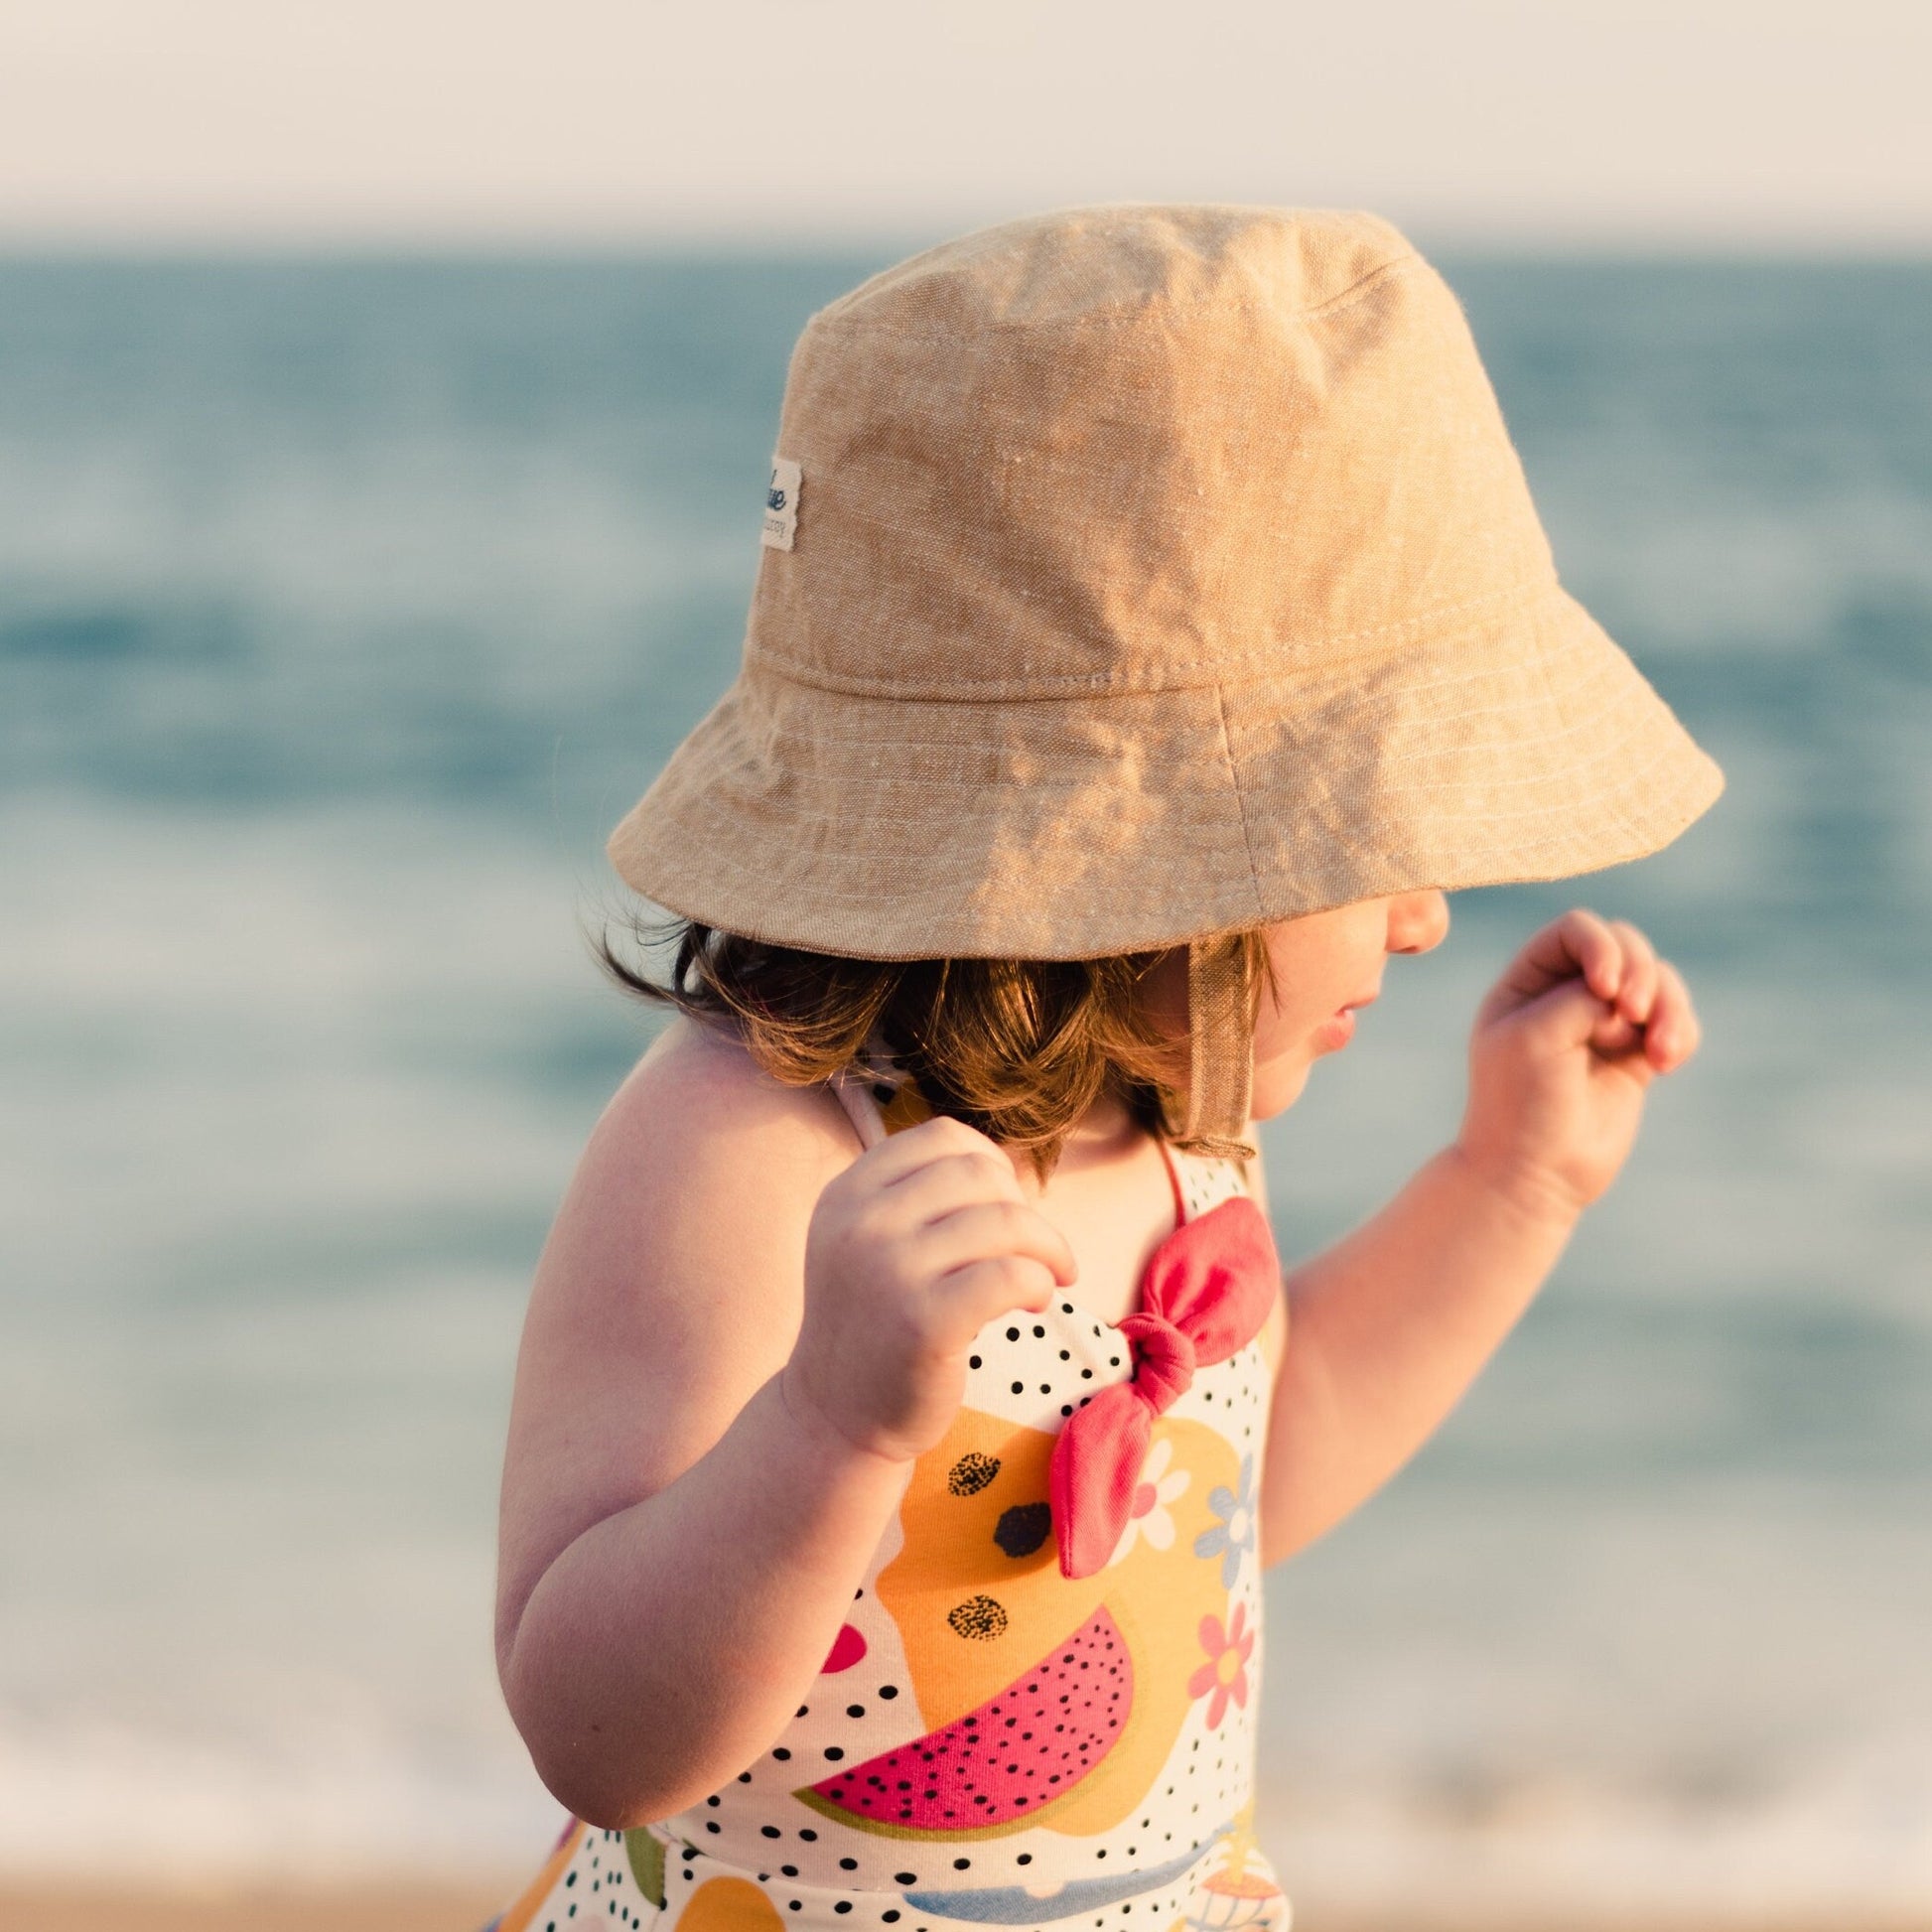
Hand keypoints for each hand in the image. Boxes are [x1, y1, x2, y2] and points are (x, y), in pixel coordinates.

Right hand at [784, 1114, 1078, 1466]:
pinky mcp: (922, 1322)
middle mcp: (860, 1222)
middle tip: (1035, 1251)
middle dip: (1025, 1209)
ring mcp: (888, 1270)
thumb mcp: (866, 1240)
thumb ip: (916, 1195)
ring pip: (1006, 1221)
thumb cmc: (873, 1322)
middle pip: (980, 1174)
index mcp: (848, 1193)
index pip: (943, 1137)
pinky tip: (1034, 1301)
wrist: (835, 1415)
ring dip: (1047, 1248)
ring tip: (1046, 1278)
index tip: (1003, 1209)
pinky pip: (1011, 1275)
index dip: (992, 1165)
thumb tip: (1006, 1164)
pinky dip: (1040, 1283)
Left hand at [1456, 908, 1702, 1221]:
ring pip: (1657, 982)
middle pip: (1624, 946)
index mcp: (1525, 982)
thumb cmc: (1521, 1103)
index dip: (1601, 946)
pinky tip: (1666, 1063)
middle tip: (1632, 1014)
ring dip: (1669, 1006)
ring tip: (1660, 1050)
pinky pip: (1673, 1022)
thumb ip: (1581, 995)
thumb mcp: (1536, 1036)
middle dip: (1641, 972)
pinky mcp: (1633, 1056)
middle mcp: (1563, 995)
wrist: (1534, 1176)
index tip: (1604, 988)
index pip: (1575, 930)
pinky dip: (1679, 1032)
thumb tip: (1628, 989)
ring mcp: (1601, 1025)